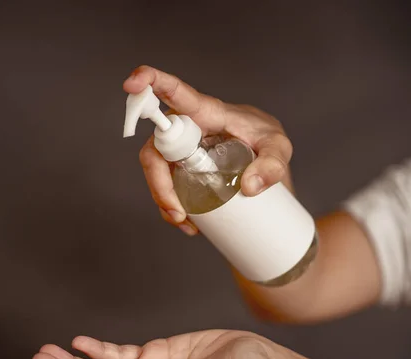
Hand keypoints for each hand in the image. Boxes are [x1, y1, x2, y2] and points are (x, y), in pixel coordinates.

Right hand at [123, 65, 293, 235]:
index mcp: (206, 113)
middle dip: (158, 182)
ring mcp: (181, 151)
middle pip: (156, 149)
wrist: (264, 159)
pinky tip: (189, 224)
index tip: (132, 83)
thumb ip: (272, 165)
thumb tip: (248, 187)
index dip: (151, 82)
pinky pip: (167, 187)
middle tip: (177, 211)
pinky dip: (172, 208)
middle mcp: (187, 129)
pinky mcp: (182, 169)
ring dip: (163, 200)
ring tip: (186, 222)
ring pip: (157, 172)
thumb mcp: (279, 148)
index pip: (175, 93)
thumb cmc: (267, 141)